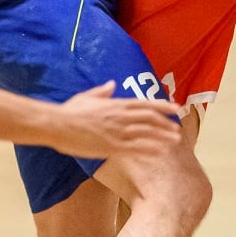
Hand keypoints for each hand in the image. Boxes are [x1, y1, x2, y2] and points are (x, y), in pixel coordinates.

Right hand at [52, 81, 179, 159]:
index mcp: (116, 103)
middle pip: (150, 118)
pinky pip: (136, 148)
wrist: (58, 124)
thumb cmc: (70, 110)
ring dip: (163, 136)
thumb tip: (112, 84)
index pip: (145, 103)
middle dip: (166, 122)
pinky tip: (160, 152)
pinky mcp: (111, 146)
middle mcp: (120, 116)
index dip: (162, 105)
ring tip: (175, 141)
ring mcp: (117, 131)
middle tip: (177, 128)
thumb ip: (102, 91)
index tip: (175, 108)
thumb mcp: (88, 96)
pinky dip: (150, 149)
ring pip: (147, 133)